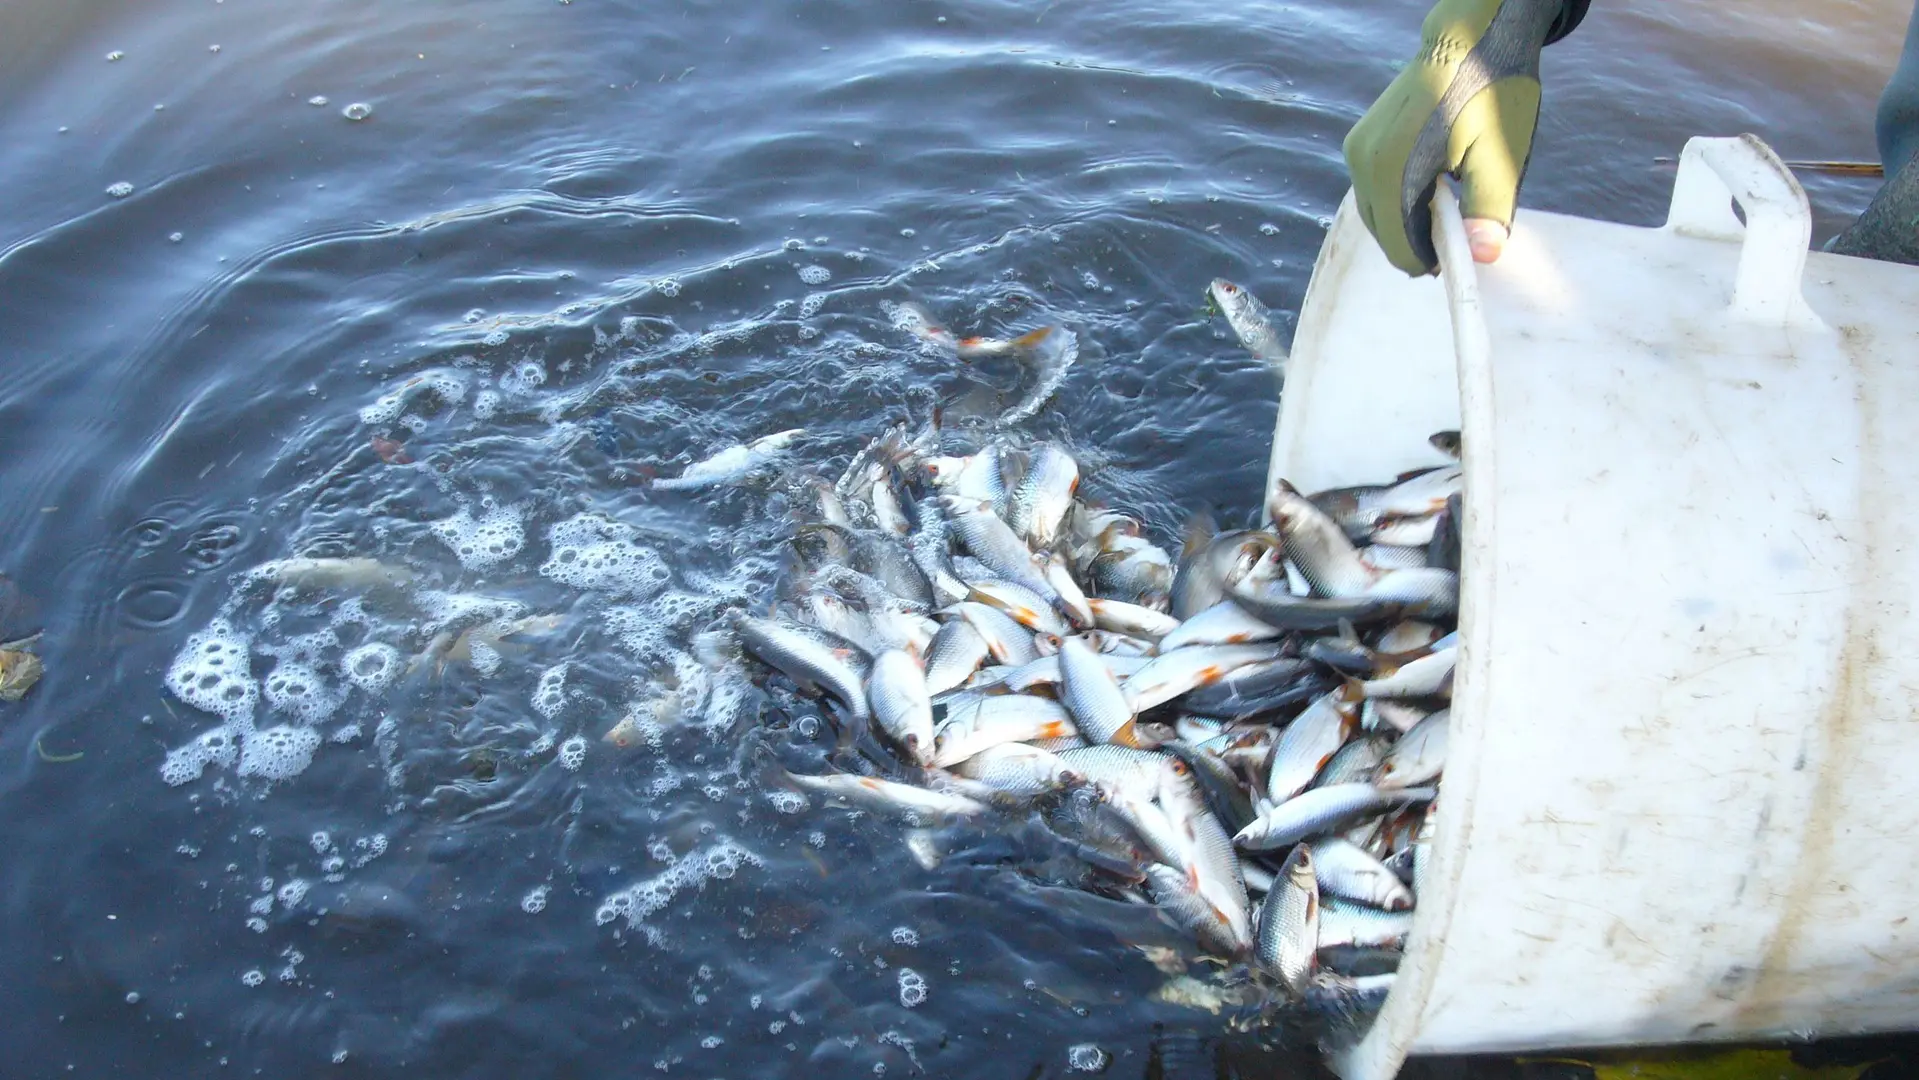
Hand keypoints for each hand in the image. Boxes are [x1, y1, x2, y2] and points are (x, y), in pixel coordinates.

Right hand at [1342, 0, 1565, 274]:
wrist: (1470, 42)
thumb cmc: (1491, 93)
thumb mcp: (1500, 155)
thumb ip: (1489, 210)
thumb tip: (1482, 256)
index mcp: (1394, 169)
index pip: (1400, 246)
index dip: (1431, 261)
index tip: (1460, 254)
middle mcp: (1364, 162)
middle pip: (1383, 234)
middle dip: (1418, 243)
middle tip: (1458, 231)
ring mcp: (1357, 150)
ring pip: (1376, 214)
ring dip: (1407, 222)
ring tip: (1446, 203)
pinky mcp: (1359, 141)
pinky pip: (1372, 191)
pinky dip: (1397, 201)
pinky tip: (1430, 184)